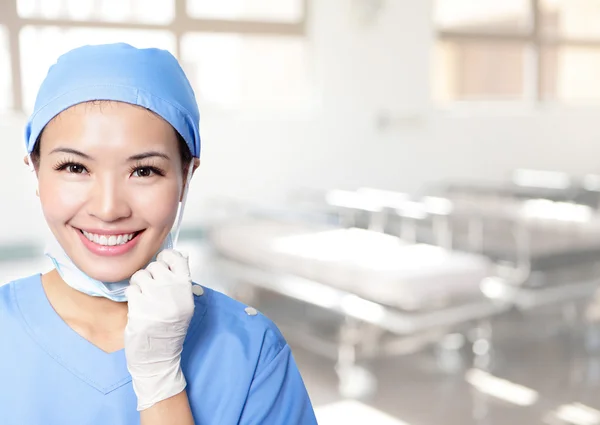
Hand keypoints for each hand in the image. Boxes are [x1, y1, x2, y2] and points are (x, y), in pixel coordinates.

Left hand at [125, 249, 194, 410]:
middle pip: (156, 266)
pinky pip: (130, 289)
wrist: (159, 357)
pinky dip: (131, 295)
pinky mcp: (138, 307)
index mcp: (186, 290)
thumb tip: (177, 256)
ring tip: (143, 297)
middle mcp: (172, 292)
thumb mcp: (184, 305)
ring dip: (139, 284)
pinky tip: (137, 306)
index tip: (163, 265)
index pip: (176, 259)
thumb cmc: (170, 330)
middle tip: (151, 289)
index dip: (166, 258)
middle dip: (151, 275)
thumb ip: (180, 282)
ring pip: (140, 275)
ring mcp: (155, 299)